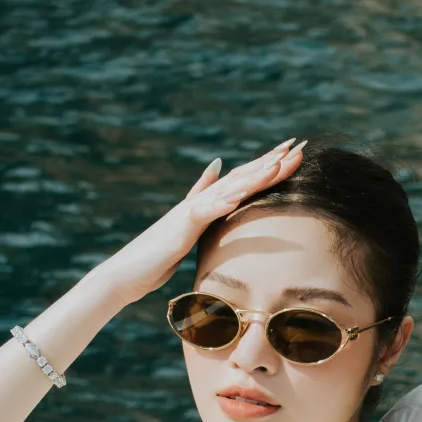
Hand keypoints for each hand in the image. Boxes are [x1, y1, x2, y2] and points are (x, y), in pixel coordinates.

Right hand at [95, 140, 305, 308]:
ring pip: (227, 189)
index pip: (240, 181)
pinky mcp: (180, 228)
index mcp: (203, 205)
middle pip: (240, 177)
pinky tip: (241, 193)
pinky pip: (205, 212)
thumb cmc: (154, 258)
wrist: (124, 275)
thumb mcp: (185, 228)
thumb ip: (200, 199)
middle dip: (270, 162)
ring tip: (279, 162)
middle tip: (297, 146)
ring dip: (254, 175)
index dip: (266, 166)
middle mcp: (198, 202)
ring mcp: (188, 213)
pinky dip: (223, 202)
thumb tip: (216, 169)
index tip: (291, 153)